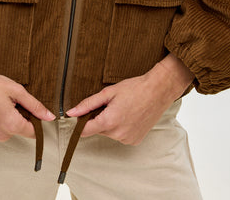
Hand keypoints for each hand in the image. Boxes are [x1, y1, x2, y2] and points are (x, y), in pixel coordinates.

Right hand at [0, 38, 55, 141]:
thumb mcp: (17, 91)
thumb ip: (35, 106)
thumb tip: (50, 117)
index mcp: (11, 125)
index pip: (33, 132)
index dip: (36, 121)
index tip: (32, 111)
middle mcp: (0, 136)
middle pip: (18, 130)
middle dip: (18, 117)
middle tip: (9, 101)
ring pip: (5, 131)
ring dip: (5, 121)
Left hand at [66, 53, 193, 144]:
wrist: (158, 91)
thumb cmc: (134, 88)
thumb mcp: (108, 93)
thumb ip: (87, 104)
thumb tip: (71, 113)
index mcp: (109, 122)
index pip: (84, 131)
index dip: (80, 122)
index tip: (81, 115)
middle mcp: (118, 135)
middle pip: (98, 130)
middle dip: (99, 118)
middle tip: (109, 104)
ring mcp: (127, 139)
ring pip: (109, 133)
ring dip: (110, 123)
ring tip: (122, 108)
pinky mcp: (135, 141)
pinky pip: (120, 136)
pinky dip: (121, 128)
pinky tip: (129, 115)